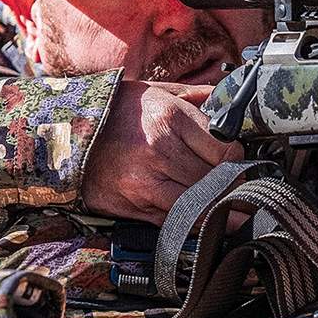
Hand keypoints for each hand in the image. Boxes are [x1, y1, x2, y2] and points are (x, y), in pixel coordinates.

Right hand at [80, 81, 242, 222]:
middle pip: (216, 178)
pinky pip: (175, 220)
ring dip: (223, 211)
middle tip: (249, 191)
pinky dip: (196, 225)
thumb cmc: (120, 112)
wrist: (68, 134)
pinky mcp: (134, 205)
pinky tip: (212, 225)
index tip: (241, 162)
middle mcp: (160, 150)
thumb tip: (231, 97)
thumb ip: (198, 96)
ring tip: (242, 215)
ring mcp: (146, 181)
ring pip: (200, 203)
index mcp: (170, 117)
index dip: (238, 159)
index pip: (224, 148)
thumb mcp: (158, 92)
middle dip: (236, 187)